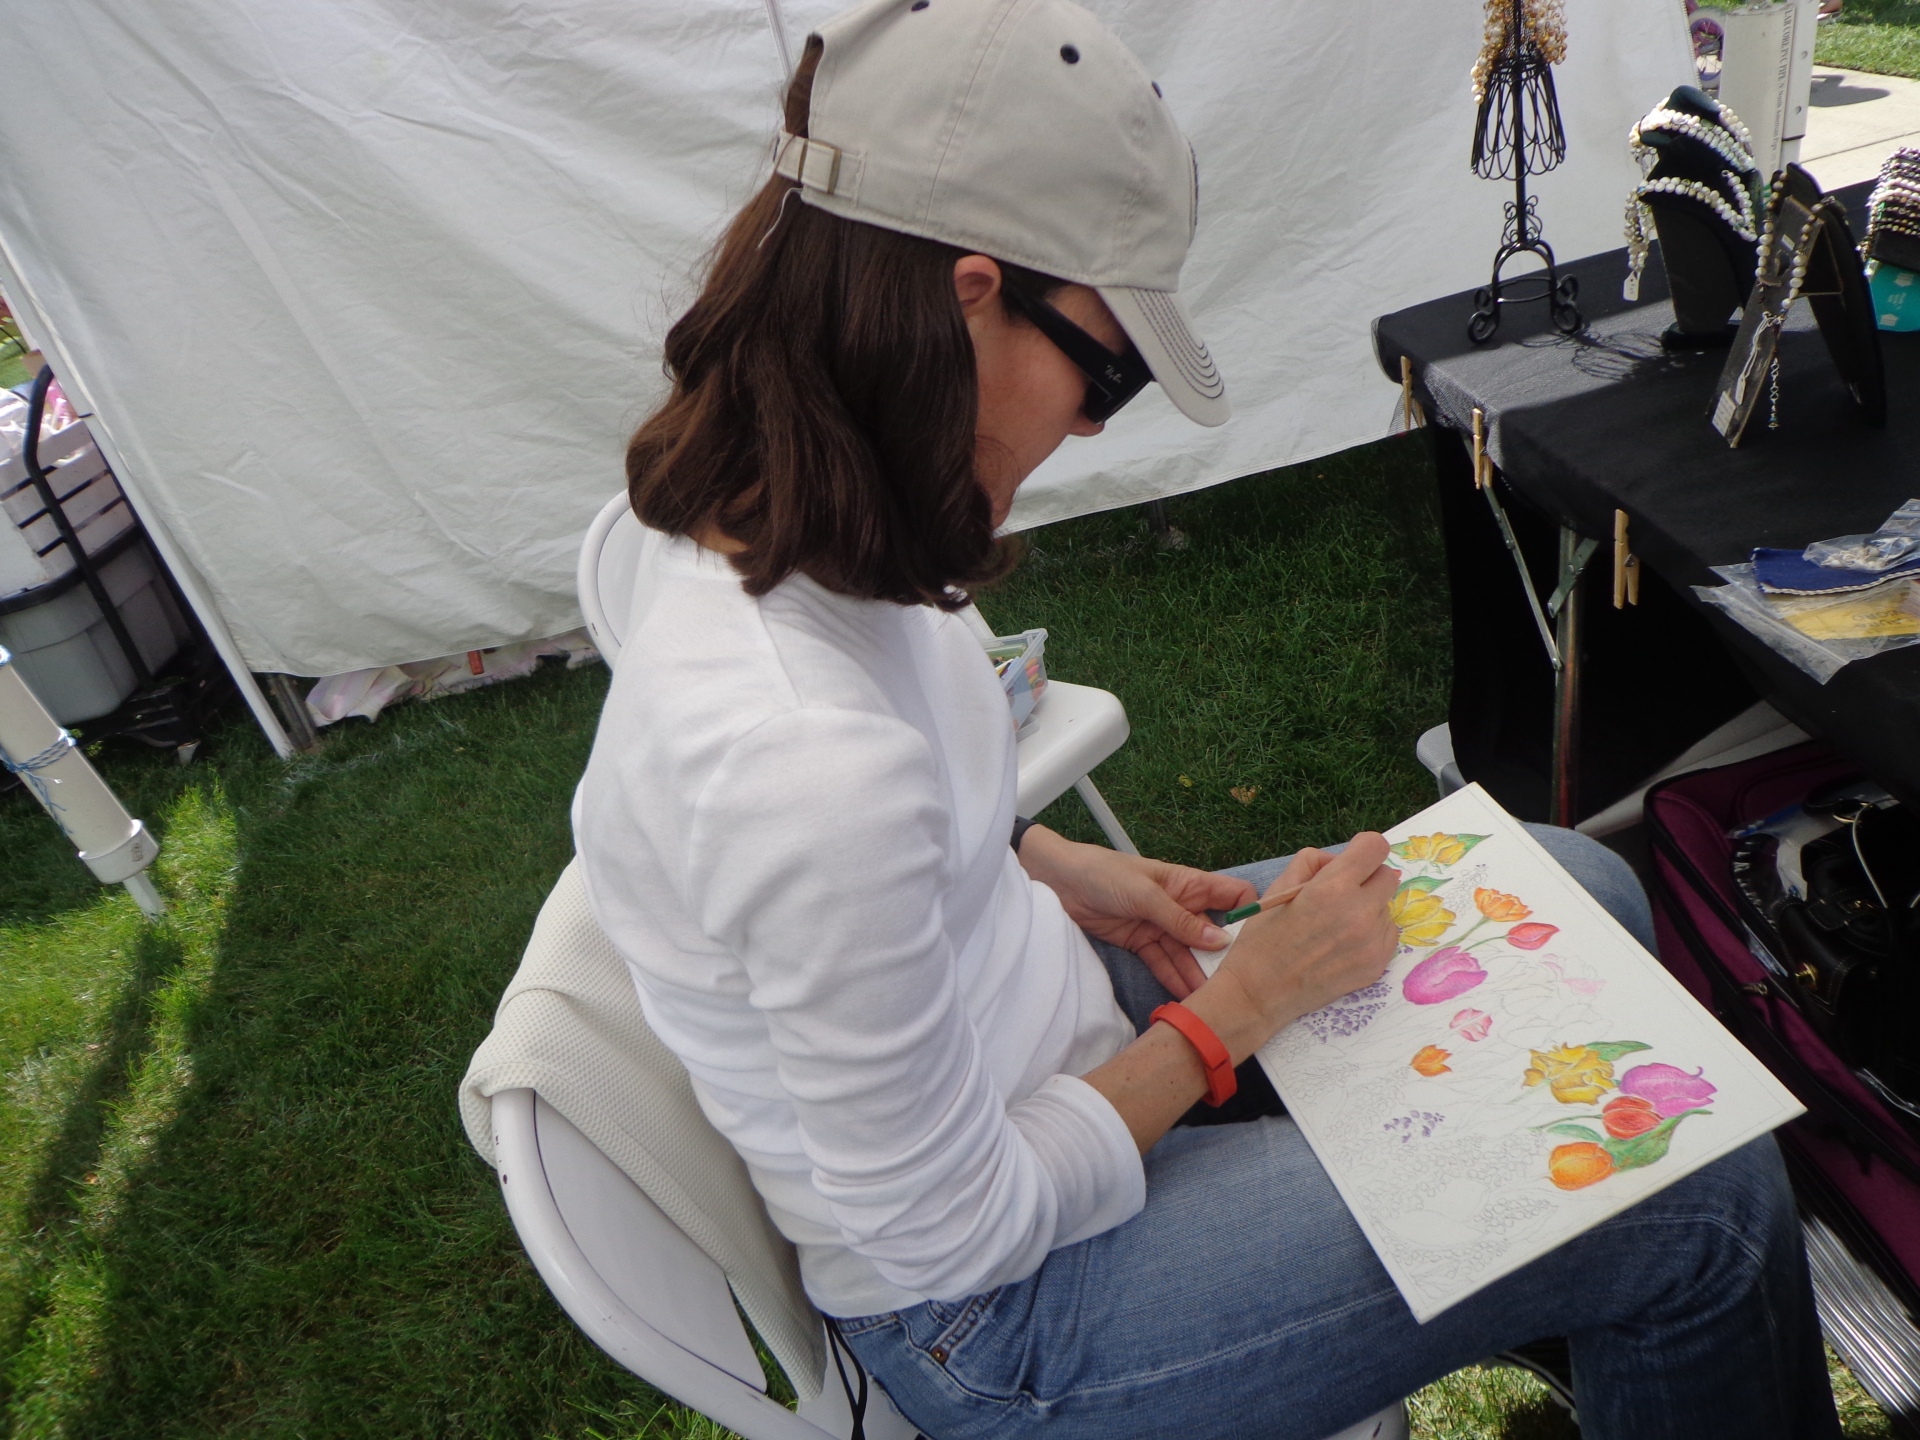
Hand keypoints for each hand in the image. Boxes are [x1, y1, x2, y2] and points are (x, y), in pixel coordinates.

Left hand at [1015, 826, 1256, 998]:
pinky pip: (1162, 963)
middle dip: (1223, 957)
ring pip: (1187, 954)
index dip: (1249, 914)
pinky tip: (1187, 997)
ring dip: (1198, 975)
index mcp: (1188, 884)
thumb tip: (1219, 941)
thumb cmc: (1104, 872)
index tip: (1259, 941)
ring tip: (1214, 1000)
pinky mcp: (1141, 943)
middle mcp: (1180, 906)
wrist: (1059, 881)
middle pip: (1211, 934)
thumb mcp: (1145, 893)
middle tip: (1237, 985)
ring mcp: (1160, 926)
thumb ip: (1180, 920)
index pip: (1232, 896)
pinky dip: (1173, 979)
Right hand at [1189, 833, 1400, 1060]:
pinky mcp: (1377, 965)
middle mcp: (1359, 912)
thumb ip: (1312, 863)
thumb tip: (1339, 861)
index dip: (1363, 849)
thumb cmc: (1263, 938)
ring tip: (1337, 926)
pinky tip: (1343, 944)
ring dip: (1369, 908)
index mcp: (1332, 888)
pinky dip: (1371, 933)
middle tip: (1343, 893)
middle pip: (1388, 876)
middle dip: (1368, 878)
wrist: (1261, 992)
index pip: (1375, 847)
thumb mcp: (1279, 888)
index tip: (1354, 858)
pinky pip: (1387, 935)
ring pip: (1387, 908)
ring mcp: (1372, 941)